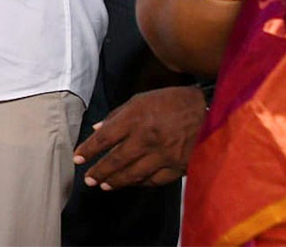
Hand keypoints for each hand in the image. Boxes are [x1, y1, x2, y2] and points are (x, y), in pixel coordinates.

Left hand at [74, 86, 205, 189]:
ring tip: (104, 185)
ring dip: (116, 181)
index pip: (104, 138)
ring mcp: (163, 155)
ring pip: (134, 174)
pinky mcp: (178, 166)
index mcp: (135, 119)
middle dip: (99, 171)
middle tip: (88, 179)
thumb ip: (117, 116)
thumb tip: (97, 130)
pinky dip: (139, 183)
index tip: (77, 159)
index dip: (89, 150)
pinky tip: (130, 183)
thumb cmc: (170, 102)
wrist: (208, 110)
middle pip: (116, 160)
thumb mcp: (140, 100)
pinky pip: (154, 180)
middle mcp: (147, 138)